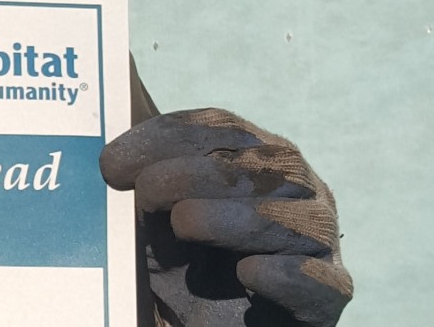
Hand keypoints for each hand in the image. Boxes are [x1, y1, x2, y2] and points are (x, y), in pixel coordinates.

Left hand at [101, 108, 352, 326]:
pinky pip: (318, 283)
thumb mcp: (151, 217)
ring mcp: (319, 243)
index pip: (220, 126)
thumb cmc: (179, 263)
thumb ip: (140, 180)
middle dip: (196, 173)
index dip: (166, 137)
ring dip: (235, 218)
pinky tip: (249, 273)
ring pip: (296, 218)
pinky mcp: (327, 299)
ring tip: (185, 223)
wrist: (203, 326)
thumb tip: (106, 156)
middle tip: (145, 192)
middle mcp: (298, 190)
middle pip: (260, 165)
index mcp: (257, 155)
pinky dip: (286, 277)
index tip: (112, 163)